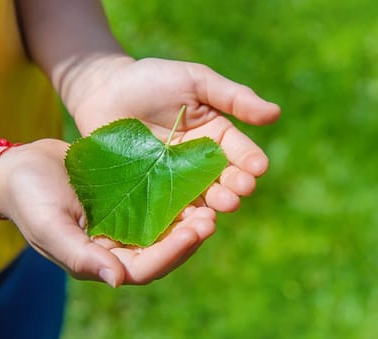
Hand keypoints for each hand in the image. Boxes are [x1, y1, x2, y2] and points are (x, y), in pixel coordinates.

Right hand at [0, 139, 216, 286]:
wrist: (17, 167)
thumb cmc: (28, 198)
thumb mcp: (50, 226)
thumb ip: (80, 255)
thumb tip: (117, 280)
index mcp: (98, 262)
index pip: (144, 268)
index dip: (171, 253)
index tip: (194, 231)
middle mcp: (116, 248)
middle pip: (162, 253)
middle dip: (188, 239)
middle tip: (211, 219)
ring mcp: (123, 226)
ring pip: (164, 231)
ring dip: (188, 221)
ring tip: (210, 205)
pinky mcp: (128, 202)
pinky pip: (158, 206)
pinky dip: (176, 201)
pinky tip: (194, 186)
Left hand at [64, 56, 280, 212]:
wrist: (101, 89)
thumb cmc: (151, 79)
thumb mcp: (196, 80)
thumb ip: (234, 97)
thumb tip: (275, 113)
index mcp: (217, 136)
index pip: (240, 151)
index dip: (250, 161)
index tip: (258, 168)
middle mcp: (201, 163)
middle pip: (224, 179)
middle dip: (235, 186)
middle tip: (240, 191)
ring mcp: (175, 181)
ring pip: (201, 198)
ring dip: (215, 204)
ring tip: (222, 206)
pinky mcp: (151, 194)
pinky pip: (169, 208)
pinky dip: (181, 217)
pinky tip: (189, 220)